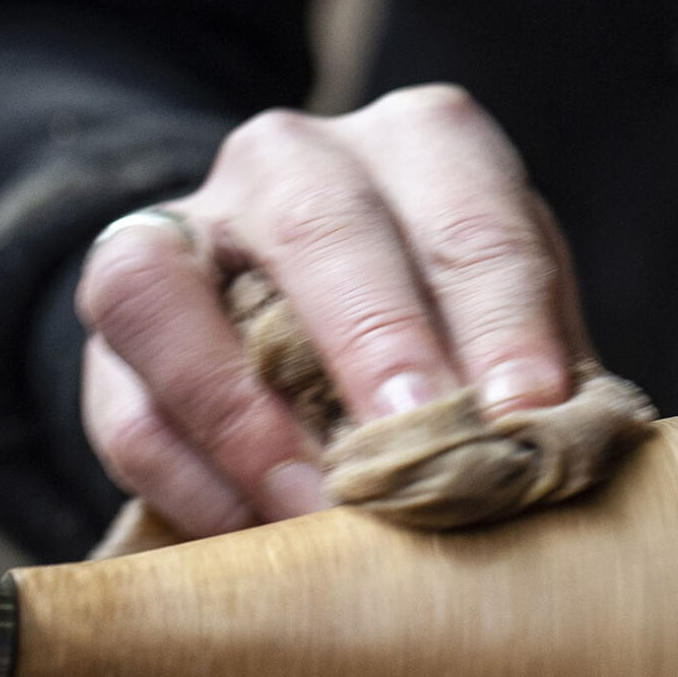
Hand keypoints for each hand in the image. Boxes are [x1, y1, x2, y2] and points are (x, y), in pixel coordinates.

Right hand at [77, 85, 589, 535]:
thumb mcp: (512, 327)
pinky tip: (252, 532)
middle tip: (420, 443)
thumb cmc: (453, 326)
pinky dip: (190, 479)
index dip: (505, 318)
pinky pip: (126, 400)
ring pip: (167, 294)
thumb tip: (561, 455)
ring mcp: (185, 225)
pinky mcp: (116, 313)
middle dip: (376, 341)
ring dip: (246, 417)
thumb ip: (538, 378)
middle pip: (319, 225)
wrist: (316, 309)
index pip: (471, 218)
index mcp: (424, 144)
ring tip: (318, 511)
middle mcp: (294, 158)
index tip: (531, 412)